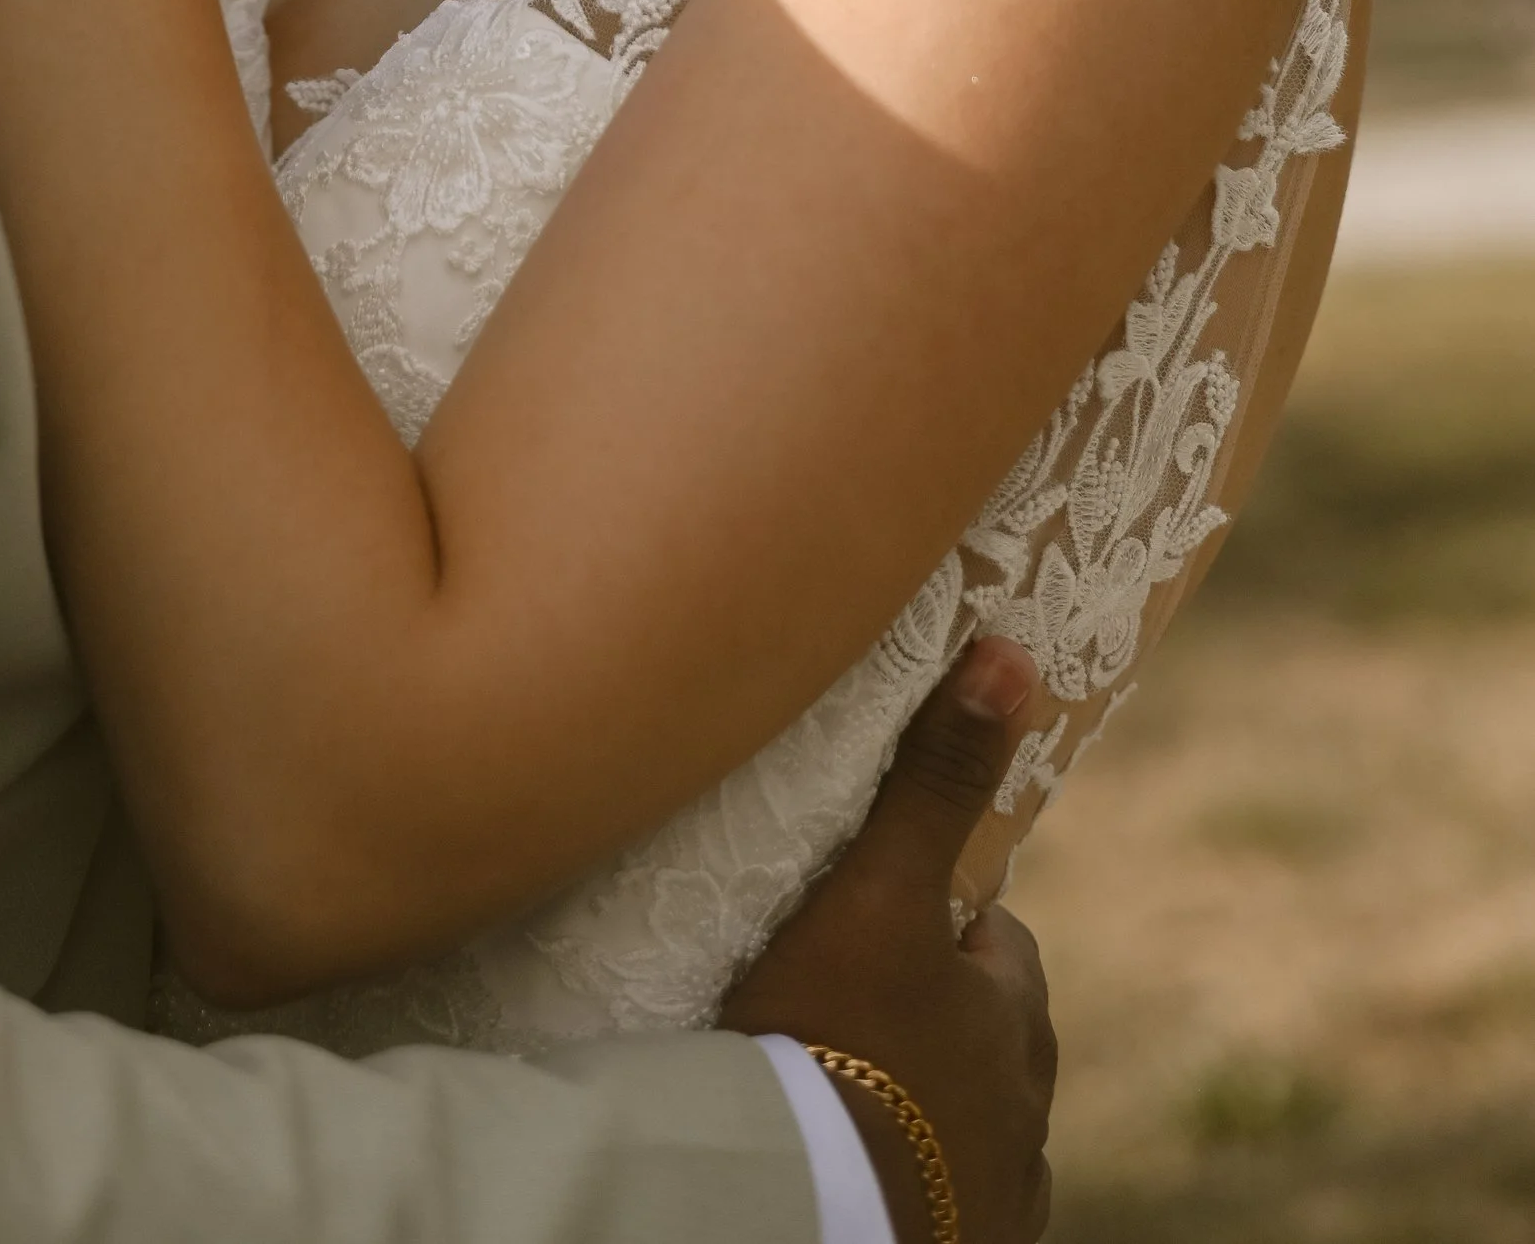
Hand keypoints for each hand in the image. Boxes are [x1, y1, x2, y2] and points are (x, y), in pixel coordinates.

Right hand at [723, 640, 1054, 1243]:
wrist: (815, 1203)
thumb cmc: (841, 1037)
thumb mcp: (877, 895)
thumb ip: (934, 782)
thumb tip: (1010, 653)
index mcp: (1014, 1014)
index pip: (998, 943)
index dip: (948, 921)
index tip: (890, 913)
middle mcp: (1027, 1107)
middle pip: (992, 1033)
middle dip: (943, 1011)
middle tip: (858, 995)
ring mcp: (1002, 1189)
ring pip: (981, 1122)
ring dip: (935, 1101)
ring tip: (856, 1086)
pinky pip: (956, 1202)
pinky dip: (925, 1179)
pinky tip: (873, 1165)